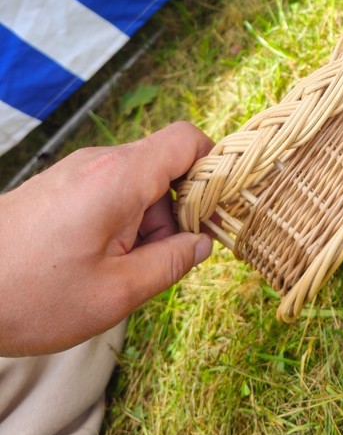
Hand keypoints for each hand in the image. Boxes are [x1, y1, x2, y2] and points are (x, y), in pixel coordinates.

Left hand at [0, 122, 213, 356]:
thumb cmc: (32, 294)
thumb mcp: (115, 294)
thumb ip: (170, 263)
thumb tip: (203, 243)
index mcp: (120, 177)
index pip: (187, 140)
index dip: (214, 166)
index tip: (218, 209)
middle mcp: (100, 162)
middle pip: (165, 165)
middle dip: (178, 210)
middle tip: (164, 259)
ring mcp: (76, 171)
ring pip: (137, 182)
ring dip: (147, 221)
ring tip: (122, 270)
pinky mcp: (59, 186)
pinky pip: (109, 191)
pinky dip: (120, 221)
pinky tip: (99, 263)